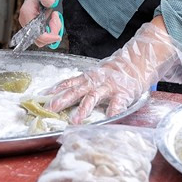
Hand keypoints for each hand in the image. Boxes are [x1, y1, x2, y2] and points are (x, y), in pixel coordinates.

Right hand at [18, 0, 62, 48]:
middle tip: (56, 16)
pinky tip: (52, 19)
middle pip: (39, 39)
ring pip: (42, 39)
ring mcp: (28, 25)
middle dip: (52, 32)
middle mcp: (25, 21)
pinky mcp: (32, 27)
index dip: (48, 38)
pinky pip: (43, 35)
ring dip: (52, 30)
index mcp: (27, 13)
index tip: (58, 36)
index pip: (36, 35)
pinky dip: (50, 30)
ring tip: (54, 16)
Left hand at [46, 20, 181, 123]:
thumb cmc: (118, 71)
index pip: (70, 81)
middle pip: (76, 90)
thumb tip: (66, 92)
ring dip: (83, 109)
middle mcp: (97, 80)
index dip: (56, 88)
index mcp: (90, 76)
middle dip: (63, 99)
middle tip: (50, 108)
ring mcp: (110, 86)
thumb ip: (86, 82)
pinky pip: (117, 103)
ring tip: (75, 120)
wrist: (139, 61)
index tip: (43, 95)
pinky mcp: (123, 93)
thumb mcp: (99, 73)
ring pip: (94, 97)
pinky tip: (108, 118)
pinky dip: (113, 111)